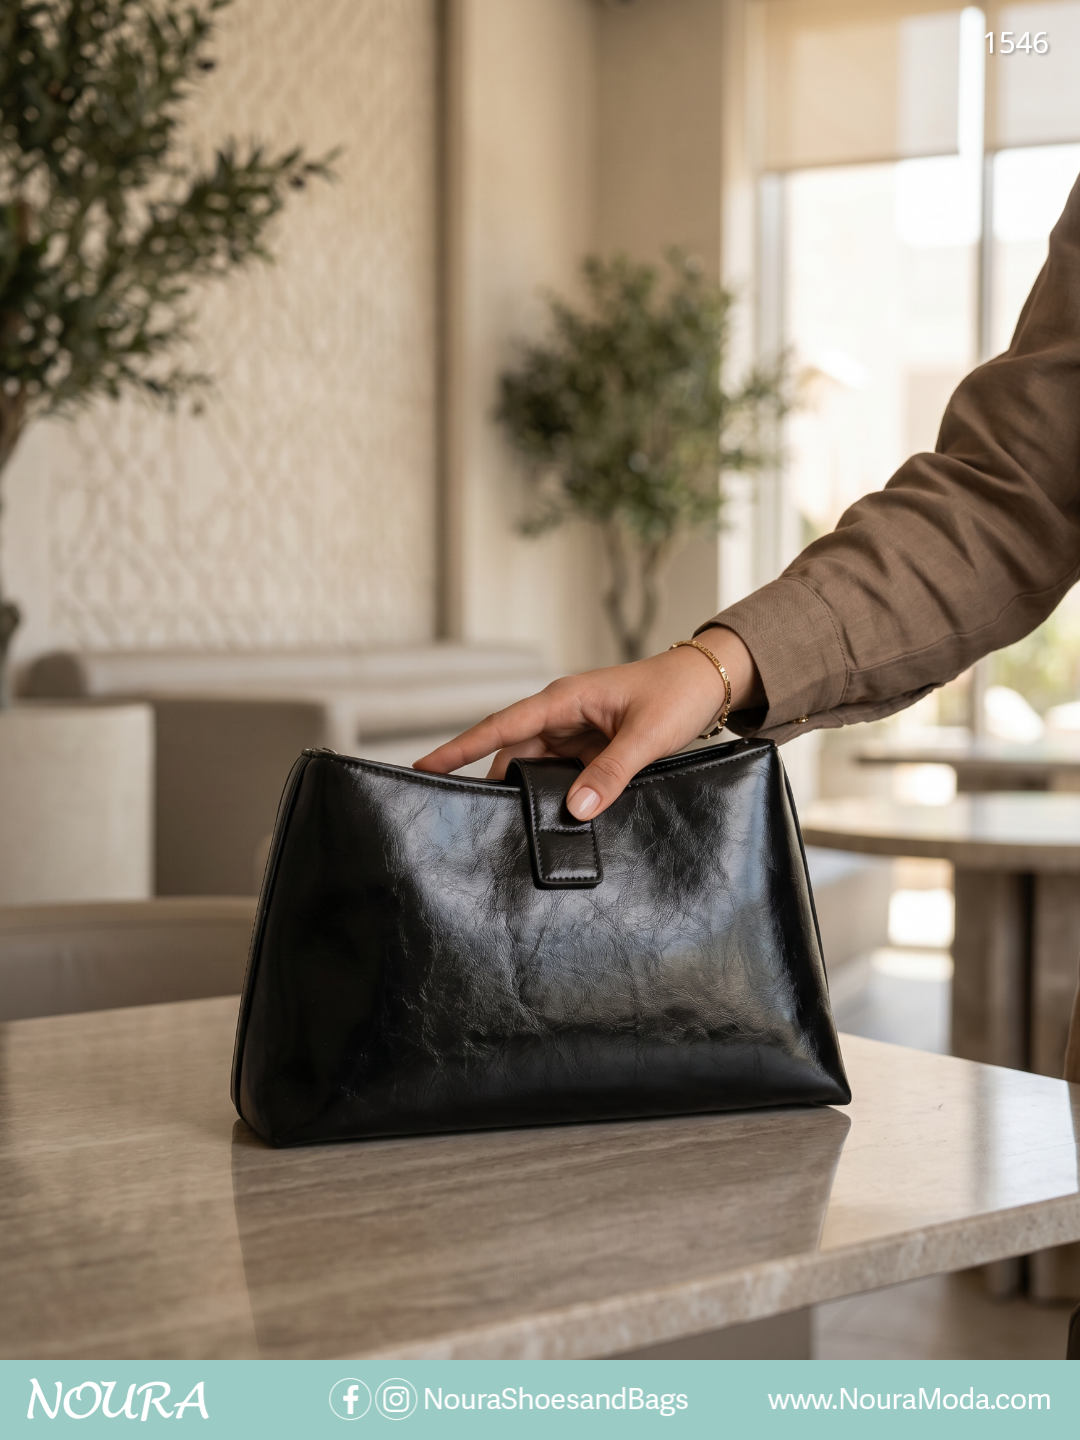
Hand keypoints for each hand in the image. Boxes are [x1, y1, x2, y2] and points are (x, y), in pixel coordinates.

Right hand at [413, 627, 763, 819]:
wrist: (710, 682)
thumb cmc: (677, 694)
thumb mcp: (646, 736)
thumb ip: (611, 773)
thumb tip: (575, 810)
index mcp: (565, 699)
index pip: (500, 725)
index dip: (461, 747)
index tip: (425, 766)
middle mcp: (562, 713)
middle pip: (512, 751)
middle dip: (491, 781)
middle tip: (467, 819)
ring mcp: (576, 731)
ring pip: (536, 765)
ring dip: (527, 792)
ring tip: (512, 827)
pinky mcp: (592, 746)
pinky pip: (561, 772)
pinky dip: (555, 794)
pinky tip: (554, 818)